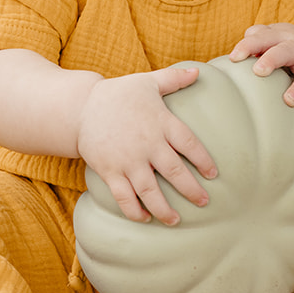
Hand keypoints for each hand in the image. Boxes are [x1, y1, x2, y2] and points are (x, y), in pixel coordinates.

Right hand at [76, 67, 217, 225]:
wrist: (80, 107)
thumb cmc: (118, 94)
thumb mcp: (147, 81)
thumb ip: (174, 78)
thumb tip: (199, 72)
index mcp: (160, 122)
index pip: (189, 143)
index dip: (203, 160)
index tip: (213, 174)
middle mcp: (147, 144)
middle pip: (175, 171)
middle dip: (191, 190)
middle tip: (204, 202)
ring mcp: (127, 159)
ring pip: (150, 190)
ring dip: (164, 209)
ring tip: (176, 221)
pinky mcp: (109, 171)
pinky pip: (124, 197)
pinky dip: (134, 211)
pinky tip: (144, 218)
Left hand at [229, 23, 293, 121]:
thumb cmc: (285, 51)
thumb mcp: (271, 41)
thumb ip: (254, 44)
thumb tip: (233, 58)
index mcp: (282, 36)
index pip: (263, 37)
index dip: (249, 45)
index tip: (234, 58)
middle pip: (286, 50)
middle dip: (273, 58)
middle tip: (259, 71)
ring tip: (289, 100)